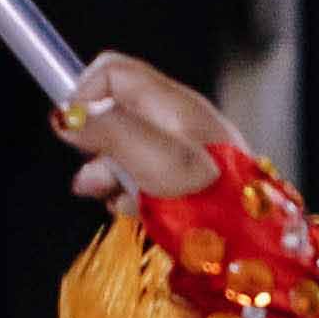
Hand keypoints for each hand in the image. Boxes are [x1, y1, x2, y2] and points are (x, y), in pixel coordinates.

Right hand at [54, 51, 241, 210]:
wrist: (253, 245)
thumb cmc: (215, 202)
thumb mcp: (156, 160)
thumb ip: (109, 131)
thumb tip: (66, 115)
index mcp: (173, 105)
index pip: (112, 72)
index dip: (84, 95)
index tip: (73, 130)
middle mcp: (178, 123)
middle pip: (114, 114)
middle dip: (94, 146)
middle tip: (95, 179)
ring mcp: (182, 153)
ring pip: (125, 151)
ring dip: (109, 176)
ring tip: (117, 199)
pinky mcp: (185, 184)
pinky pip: (142, 179)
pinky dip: (130, 194)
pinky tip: (137, 211)